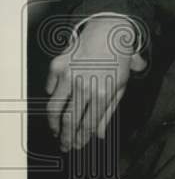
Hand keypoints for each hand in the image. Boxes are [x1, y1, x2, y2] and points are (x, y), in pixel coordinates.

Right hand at [46, 17, 145, 150]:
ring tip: (56, 132)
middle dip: (65, 138)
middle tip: (64, 146)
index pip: (87, 124)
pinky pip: (49, 89)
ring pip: (54, 108)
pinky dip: (52, 98)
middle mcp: (84, 86)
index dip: (81, 138)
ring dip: (53, 124)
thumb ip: (108, 112)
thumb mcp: (121, 86)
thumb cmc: (118, 61)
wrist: (108, 32)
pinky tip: (57, 105)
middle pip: (69, 120)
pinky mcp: (57, 66)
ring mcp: (68, 76)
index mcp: (103, 92)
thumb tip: (98, 135)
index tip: (77, 146)